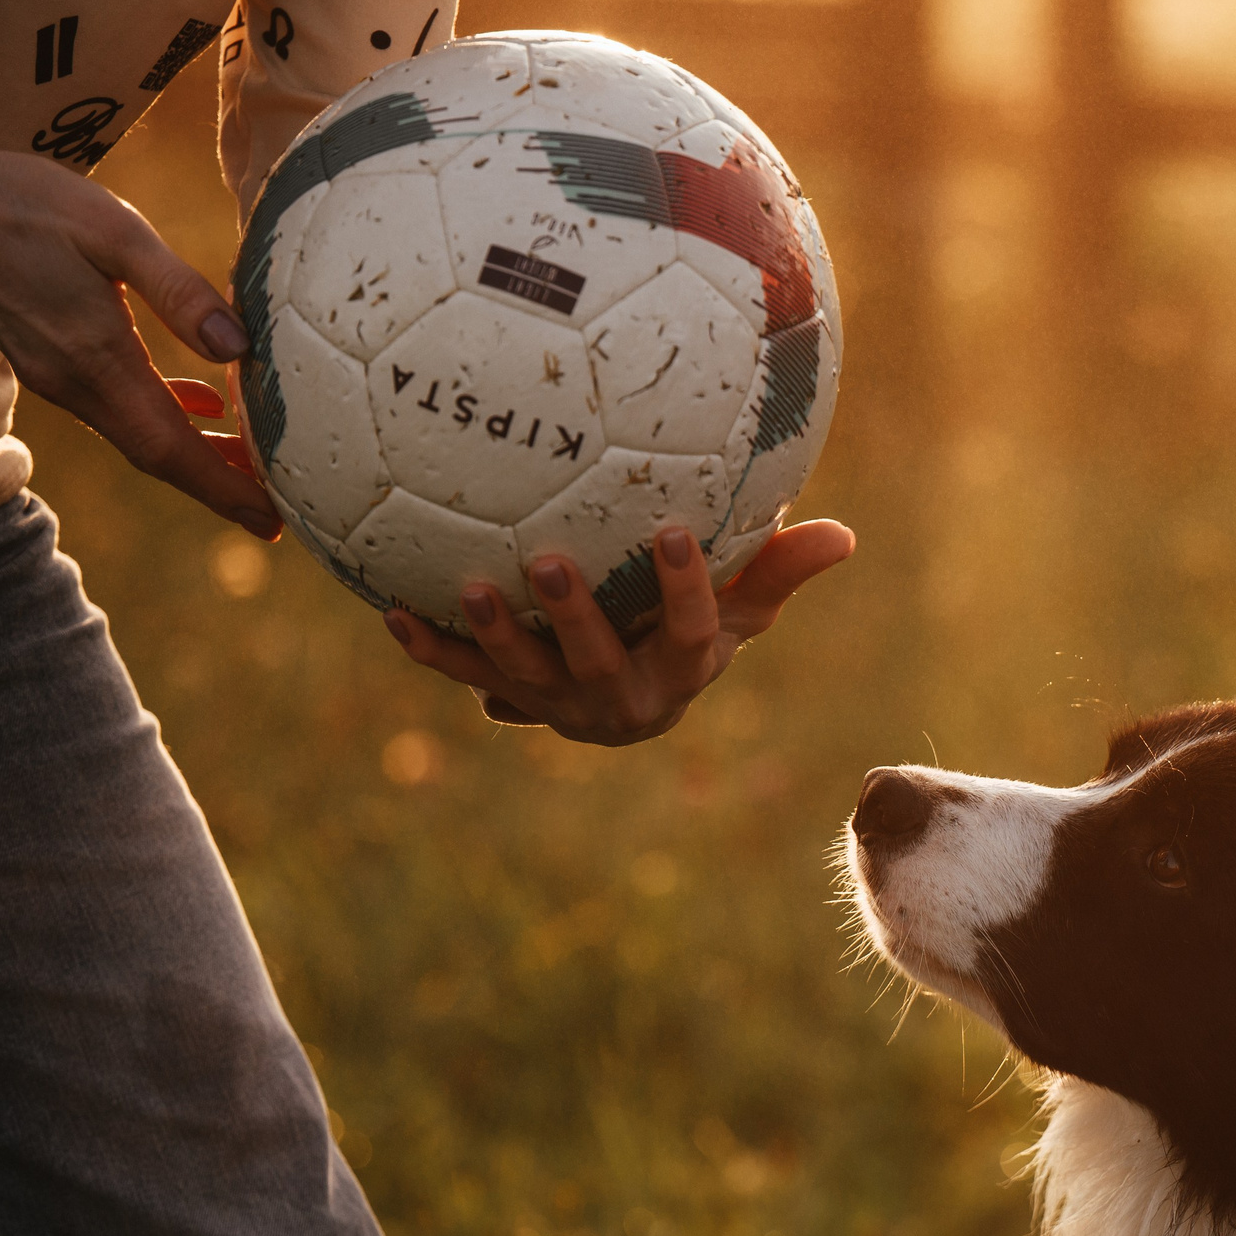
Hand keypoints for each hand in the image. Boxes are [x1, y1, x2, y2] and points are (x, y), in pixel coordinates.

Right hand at [0, 117, 279, 537]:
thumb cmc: (31, 204)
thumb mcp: (117, 232)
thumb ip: (179, 292)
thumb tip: (237, 347)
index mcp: (96, 360)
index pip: (170, 447)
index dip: (223, 488)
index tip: (270, 523)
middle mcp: (75, 384)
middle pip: (158, 456)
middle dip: (218, 487)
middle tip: (275, 516)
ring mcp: (58, 376)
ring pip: (139, 434)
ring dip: (195, 455)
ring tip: (251, 466)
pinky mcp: (50, 360)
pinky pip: (118, 405)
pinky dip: (165, 414)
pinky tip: (202, 403)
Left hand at [387, 520, 854, 745]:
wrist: (630, 699)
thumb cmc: (693, 632)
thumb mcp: (739, 611)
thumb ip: (778, 572)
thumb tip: (844, 534)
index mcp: (680, 673)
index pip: (690, 634)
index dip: (686, 590)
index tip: (676, 530)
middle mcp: (620, 701)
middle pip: (597, 665)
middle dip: (572, 619)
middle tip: (547, 559)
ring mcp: (560, 706)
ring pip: (526, 678)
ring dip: (496, 636)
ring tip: (470, 586)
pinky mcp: (511, 700)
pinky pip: (468, 676)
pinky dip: (432, 650)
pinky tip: (391, 610)